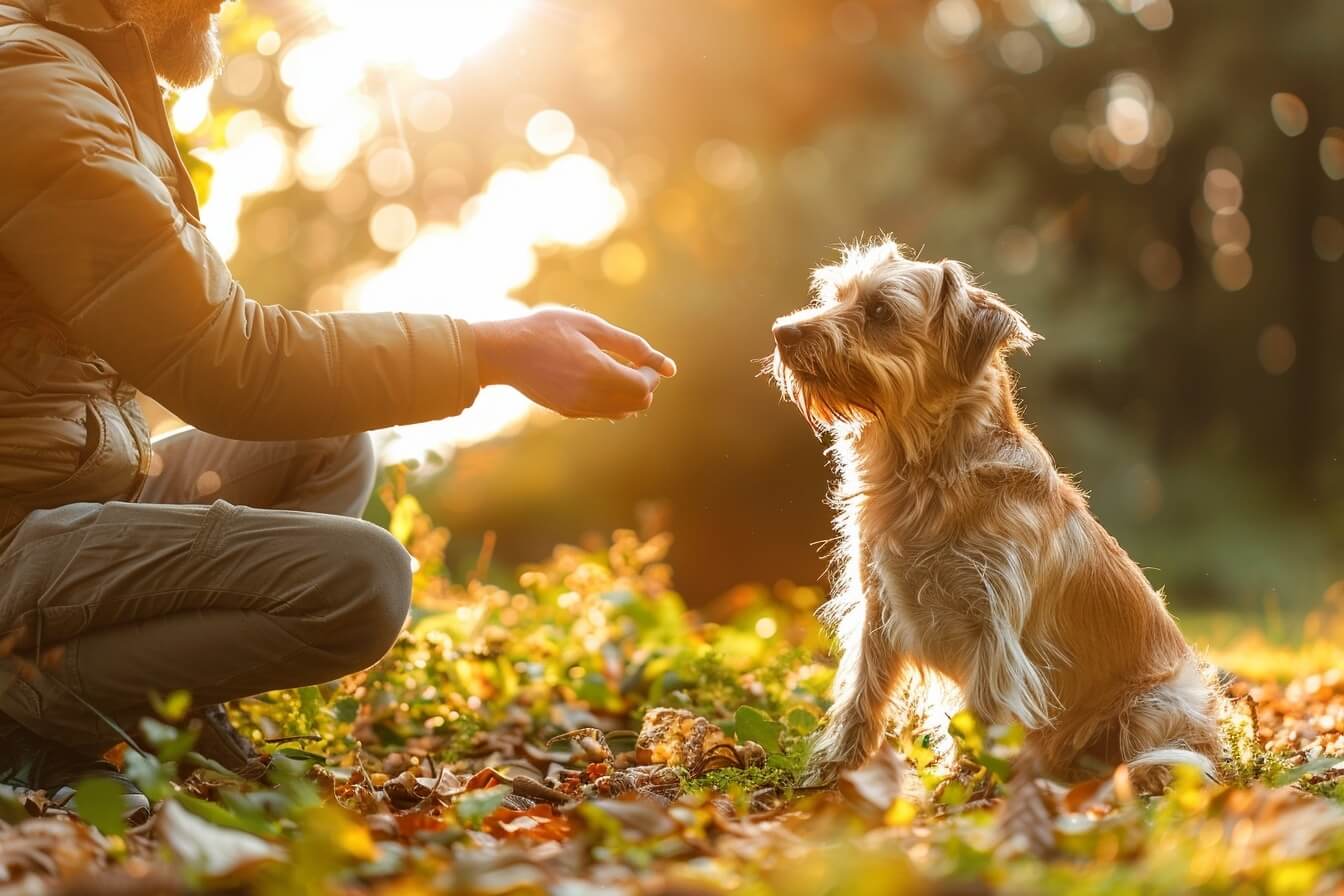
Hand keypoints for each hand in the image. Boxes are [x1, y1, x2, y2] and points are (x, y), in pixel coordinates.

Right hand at [470, 307, 676, 418]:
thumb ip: (632, 346)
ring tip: (612, 368)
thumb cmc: (547, 329)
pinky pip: (603, 412)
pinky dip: (611, 399)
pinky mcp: (568, 412)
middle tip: (630, 362)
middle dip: (643, 384)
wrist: (504, 351)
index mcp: (598, 373)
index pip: (644, 387)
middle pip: (638, 404)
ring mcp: (578, 408)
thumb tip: (669, 367)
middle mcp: (590, 397)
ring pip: (623, 411)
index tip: (640, 356)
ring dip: (628, 393)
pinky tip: (597, 378)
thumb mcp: (592, 326)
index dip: (650, 372)